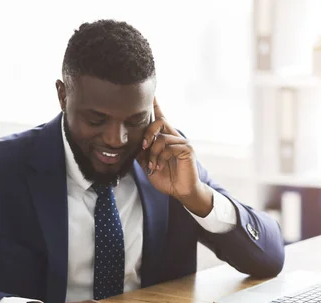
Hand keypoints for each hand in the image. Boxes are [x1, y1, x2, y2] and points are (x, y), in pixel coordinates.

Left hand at [137, 97, 212, 216]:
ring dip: (152, 153)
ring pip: (161, 138)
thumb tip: (133, 143)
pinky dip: (160, 157)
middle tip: (143, 147)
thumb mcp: (148, 163)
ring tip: (152, 165)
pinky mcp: (187, 149)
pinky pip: (169, 146)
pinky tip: (159, 166)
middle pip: (160, 121)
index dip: (156, 105)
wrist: (180, 191)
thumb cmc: (166, 178)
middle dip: (148, 132)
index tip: (151, 92)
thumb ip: (142, 152)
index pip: (160, 117)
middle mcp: (175, 137)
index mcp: (166, 138)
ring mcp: (183, 142)